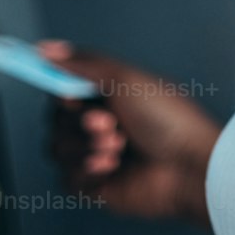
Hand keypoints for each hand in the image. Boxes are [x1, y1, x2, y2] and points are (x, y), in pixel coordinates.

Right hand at [38, 40, 221, 225]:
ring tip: (117, 145)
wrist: (187, 167)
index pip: (65, 87)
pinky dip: (85, 170)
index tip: (57, 88)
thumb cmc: (168, 119)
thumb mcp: (125, 78)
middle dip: (78, 121)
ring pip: (56, 147)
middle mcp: (101, 123)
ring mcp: (96, 155)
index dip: (58, 88)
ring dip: (83, 145)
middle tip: (108, 122)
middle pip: (55, 118)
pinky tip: (112, 167)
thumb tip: (46, 48)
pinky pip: (65, 178)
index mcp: (109, 94)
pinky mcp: (95, 186)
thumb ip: (83, 63)